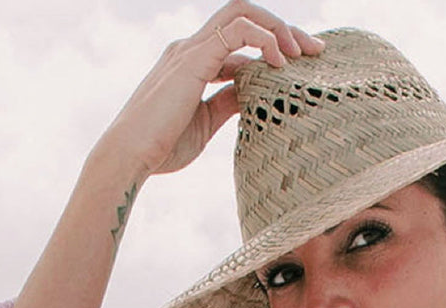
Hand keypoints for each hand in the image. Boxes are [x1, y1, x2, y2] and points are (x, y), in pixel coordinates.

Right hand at [97, 4, 325, 178]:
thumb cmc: (161, 148)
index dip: (272, 47)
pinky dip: (264, 38)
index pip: (240, 40)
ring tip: (302, 54)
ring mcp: (191, 48)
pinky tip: (280, 62)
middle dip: (283, 28)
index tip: (302, 65)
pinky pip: (238, 29)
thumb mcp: (205, 123)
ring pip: (243, 12)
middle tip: (315, 51)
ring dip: (278, 27)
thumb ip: (226, 104)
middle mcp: (191, 47)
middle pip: (245, 16)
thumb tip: (251, 96)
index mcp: (192, 62)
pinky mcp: (194, 56)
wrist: (130, 156)